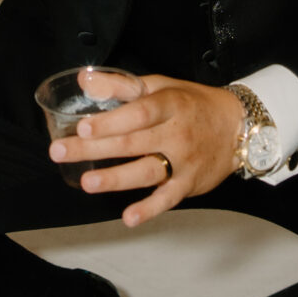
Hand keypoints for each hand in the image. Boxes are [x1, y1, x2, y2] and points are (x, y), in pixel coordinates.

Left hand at [50, 77, 243, 227]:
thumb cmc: (193, 104)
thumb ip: (121, 86)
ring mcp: (183, 161)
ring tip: (87, 182)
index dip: (110, 121)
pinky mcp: (189, 184)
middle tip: (60, 152)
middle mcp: (176, 133)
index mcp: (169, 105)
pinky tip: (128, 217)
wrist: (237, 126)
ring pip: (146, 171)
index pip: (138, 113)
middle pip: (132, 142)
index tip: (83, 127)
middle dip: (93, 149)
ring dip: (116, 179)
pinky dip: (149, 209)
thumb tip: (84, 79)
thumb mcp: (161, 86)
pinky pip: (167, 198)